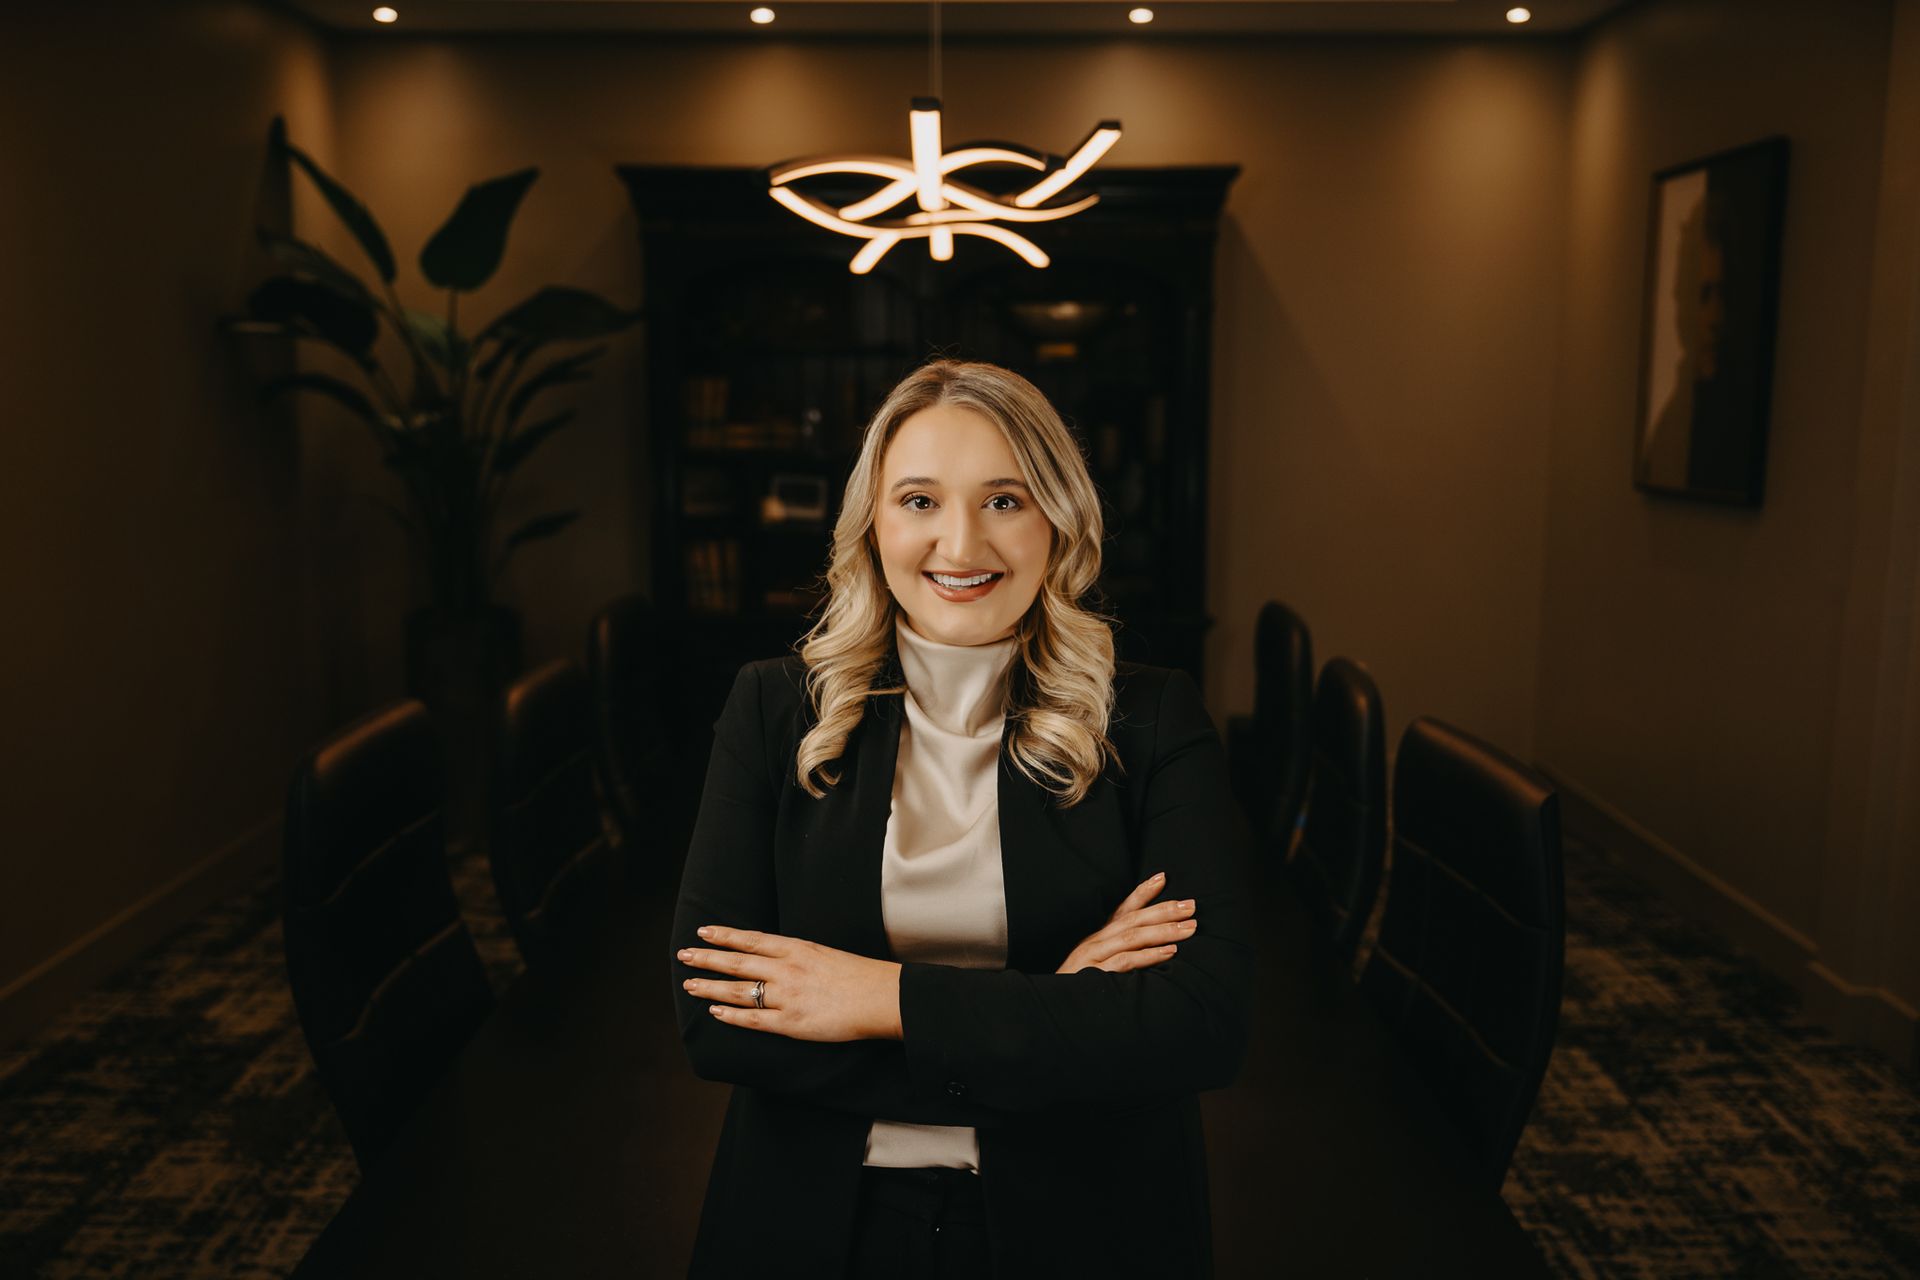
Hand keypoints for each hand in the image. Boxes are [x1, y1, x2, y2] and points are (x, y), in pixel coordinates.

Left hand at [678, 925, 902, 1042]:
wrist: (880, 998)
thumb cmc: (857, 975)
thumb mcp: (823, 952)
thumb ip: (795, 955)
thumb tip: (770, 957)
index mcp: (796, 948)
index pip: (750, 940)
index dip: (724, 935)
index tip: (703, 932)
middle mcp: (786, 969)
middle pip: (737, 963)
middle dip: (707, 959)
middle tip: (684, 956)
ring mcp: (787, 996)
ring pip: (739, 991)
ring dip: (711, 987)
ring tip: (690, 985)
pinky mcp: (791, 1023)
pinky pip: (754, 1019)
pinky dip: (731, 1015)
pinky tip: (716, 1011)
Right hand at [1055, 872, 1197, 973]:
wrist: (1052, 1007)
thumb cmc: (1079, 987)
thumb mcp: (1098, 965)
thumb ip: (1121, 954)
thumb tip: (1154, 946)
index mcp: (1098, 937)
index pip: (1122, 909)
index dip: (1143, 893)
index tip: (1163, 877)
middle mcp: (1096, 942)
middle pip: (1133, 920)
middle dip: (1164, 911)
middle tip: (1192, 906)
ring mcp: (1094, 957)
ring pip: (1132, 937)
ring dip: (1163, 931)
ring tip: (1189, 928)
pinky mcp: (1095, 975)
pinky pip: (1125, 962)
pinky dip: (1148, 955)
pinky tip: (1169, 952)